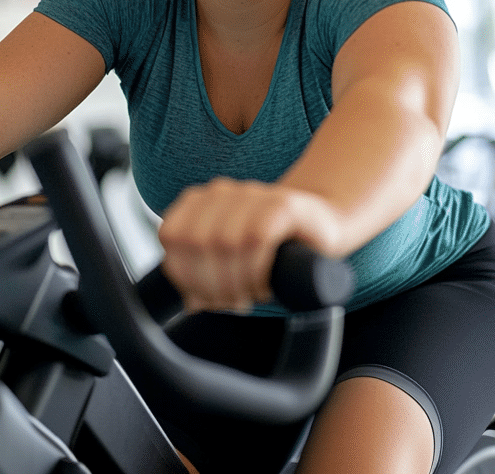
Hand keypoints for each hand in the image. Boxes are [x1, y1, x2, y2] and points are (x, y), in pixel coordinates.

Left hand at [156, 178, 339, 313]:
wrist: (323, 223)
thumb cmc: (273, 246)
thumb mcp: (229, 259)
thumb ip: (204, 273)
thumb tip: (191, 303)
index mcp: (200, 201)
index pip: (172, 236)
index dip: (183, 274)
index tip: (203, 298)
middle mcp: (223, 191)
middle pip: (197, 243)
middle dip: (211, 284)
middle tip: (231, 303)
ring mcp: (254, 194)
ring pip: (226, 243)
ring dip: (236, 282)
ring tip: (251, 296)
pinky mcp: (284, 204)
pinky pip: (258, 238)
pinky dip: (257, 271)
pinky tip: (265, 285)